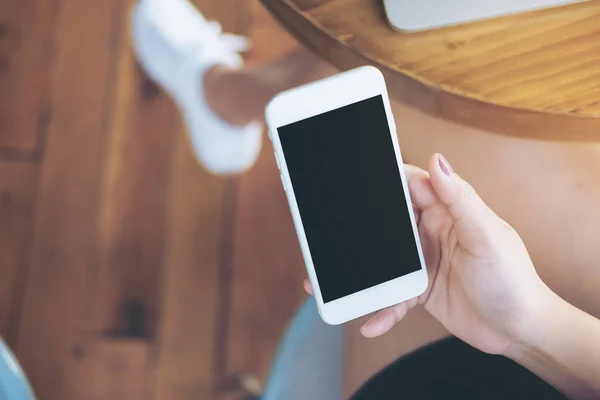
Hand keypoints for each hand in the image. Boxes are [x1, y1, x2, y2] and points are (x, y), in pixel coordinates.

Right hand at [305, 154, 554, 354]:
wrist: (519, 330)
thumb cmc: (512, 280)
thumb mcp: (486, 236)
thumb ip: (461, 199)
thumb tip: (437, 160)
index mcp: (448, 212)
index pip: (410, 186)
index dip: (385, 178)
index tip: (354, 175)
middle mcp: (431, 233)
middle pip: (388, 222)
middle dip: (360, 228)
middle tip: (330, 232)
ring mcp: (424, 262)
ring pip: (383, 260)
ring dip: (361, 271)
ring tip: (332, 284)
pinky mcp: (420, 291)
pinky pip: (392, 296)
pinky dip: (381, 309)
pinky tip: (370, 322)